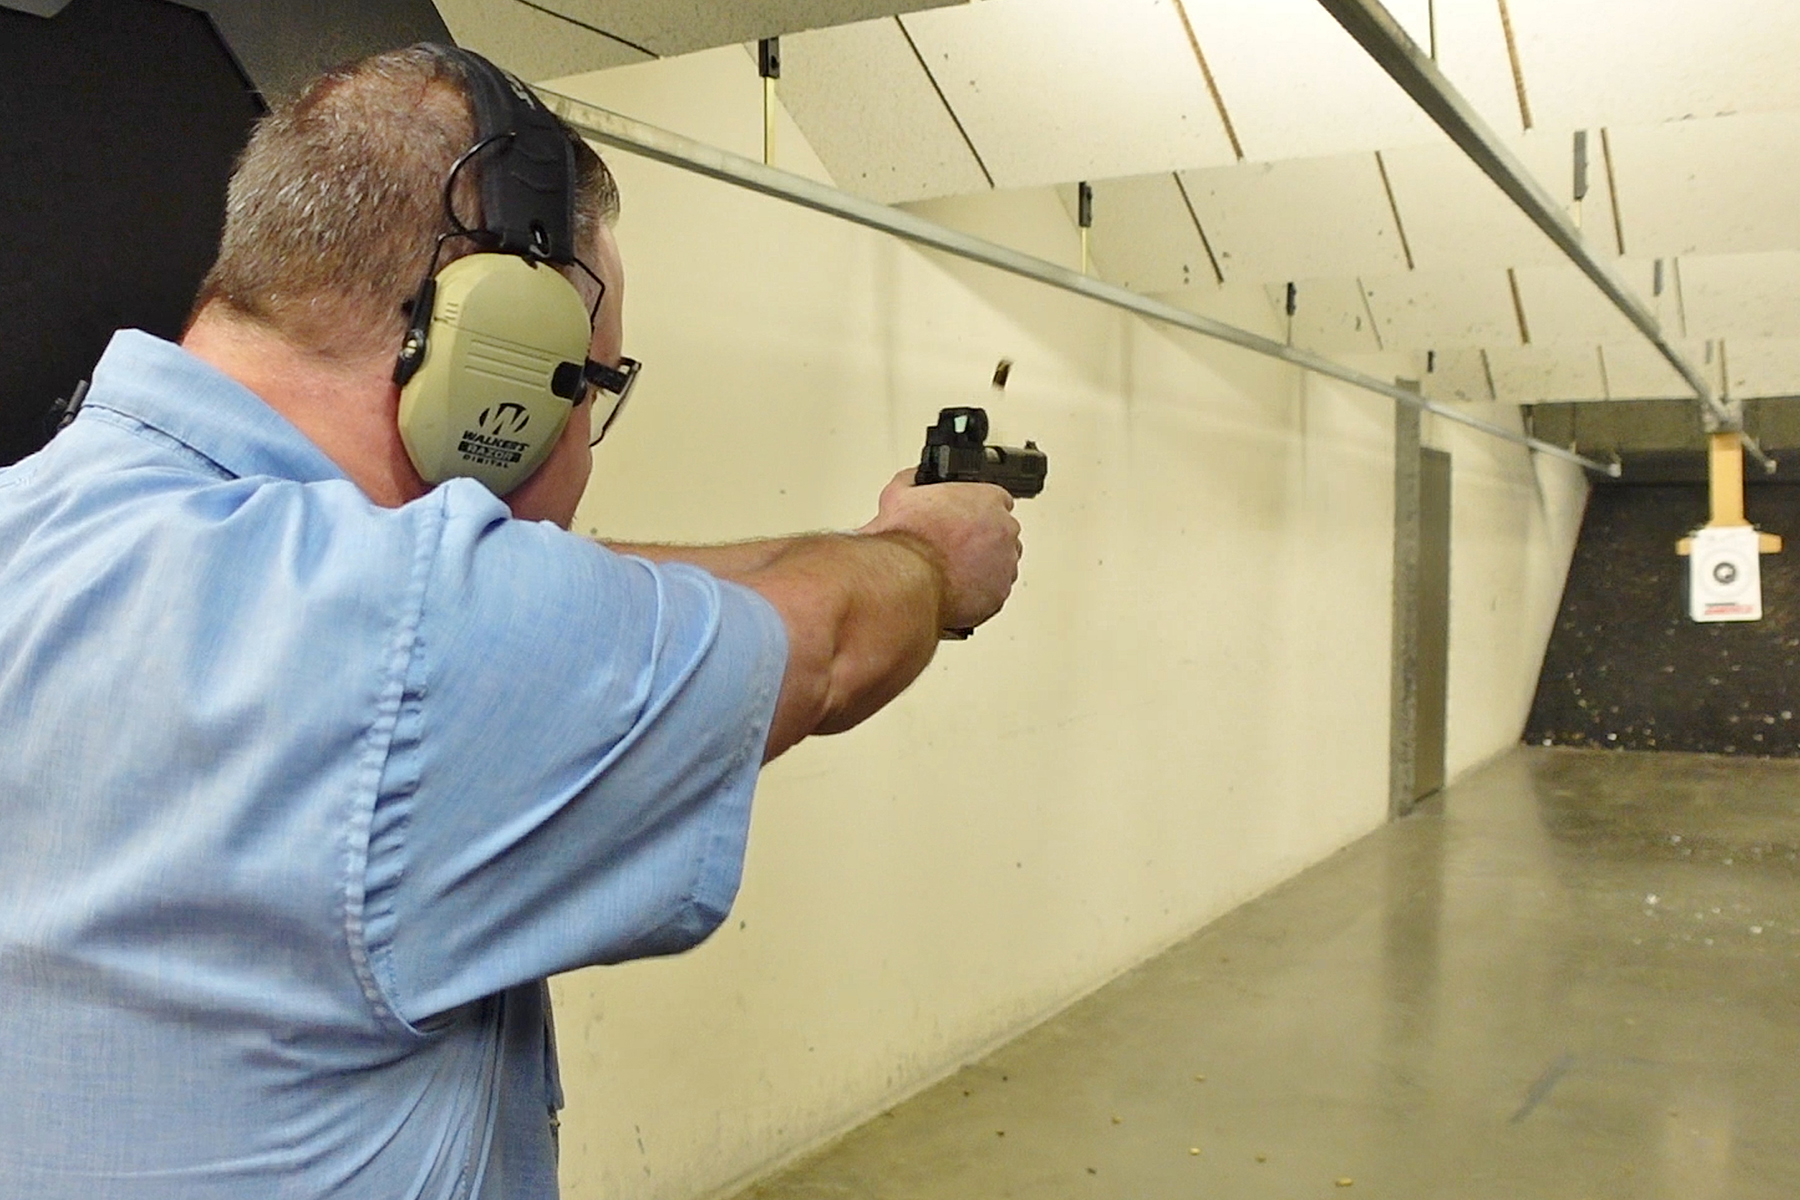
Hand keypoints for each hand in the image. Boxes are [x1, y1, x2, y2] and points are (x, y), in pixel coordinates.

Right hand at [860, 469, 1021, 630]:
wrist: (905, 580)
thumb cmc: (906, 541)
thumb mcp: (898, 495)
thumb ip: (912, 480)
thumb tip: (914, 476)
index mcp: (986, 500)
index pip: (998, 499)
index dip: (978, 511)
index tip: (966, 520)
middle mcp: (1003, 530)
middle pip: (1002, 532)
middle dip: (983, 539)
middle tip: (956, 547)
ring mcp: (1005, 564)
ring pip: (1002, 564)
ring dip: (984, 566)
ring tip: (954, 571)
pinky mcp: (999, 594)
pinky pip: (994, 592)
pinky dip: (980, 592)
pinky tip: (957, 588)